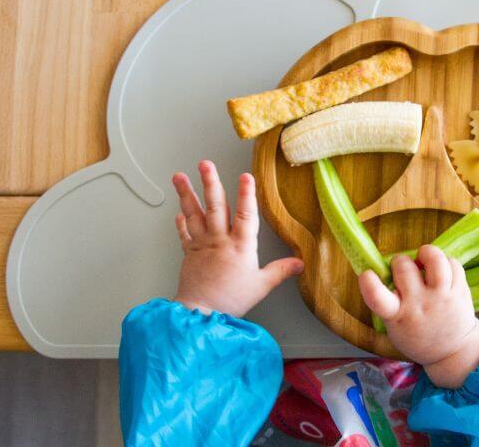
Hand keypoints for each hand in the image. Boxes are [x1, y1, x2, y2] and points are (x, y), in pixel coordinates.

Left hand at [171, 160, 303, 317]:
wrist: (201, 313)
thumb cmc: (231, 300)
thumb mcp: (261, 286)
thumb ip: (280, 271)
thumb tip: (300, 263)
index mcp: (240, 246)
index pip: (246, 214)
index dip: (247, 194)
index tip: (246, 176)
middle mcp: (220, 240)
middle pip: (215, 206)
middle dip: (210, 182)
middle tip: (205, 164)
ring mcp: (202, 245)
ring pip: (194, 214)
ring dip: (187, 194)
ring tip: (180, 176)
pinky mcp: (189, 254)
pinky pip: (184, 233)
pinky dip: (181, 221)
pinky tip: (179, 210)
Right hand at [358, 245, 478, 388]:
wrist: (453, 352)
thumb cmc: (416, 335)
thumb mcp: (394, 326)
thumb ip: (387, 301)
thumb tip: (384, 268)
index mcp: (397, 316)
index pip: (377, 298)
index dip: (368, 282)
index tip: (367, 274)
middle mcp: (420, 304)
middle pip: (404, 267)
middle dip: (400, 261)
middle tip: (403, 269)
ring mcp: (442, 297)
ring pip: (435, 260)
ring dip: (427, 253)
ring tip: (424, 259)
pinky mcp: (460, 292)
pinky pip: (454, 264)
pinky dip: (445, 261)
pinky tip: (441, 270)